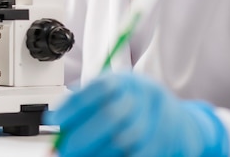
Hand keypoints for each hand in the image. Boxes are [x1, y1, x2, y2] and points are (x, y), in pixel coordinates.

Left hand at [45, 72, 229, 156]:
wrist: (175, 121)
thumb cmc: (132, 105)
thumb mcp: (110, 94)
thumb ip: (83, 102)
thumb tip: (55, 120)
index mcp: (126, 80)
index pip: (99, 88)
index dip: (74, 105)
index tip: (54, 120)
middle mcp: (144, 96)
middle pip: (112, 115)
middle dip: (83, 136)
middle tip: (63, 149)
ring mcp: (158, 120)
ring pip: (124, 140)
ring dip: (96, 153)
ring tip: (77, 156)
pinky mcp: (163, 143)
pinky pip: (135, 155)